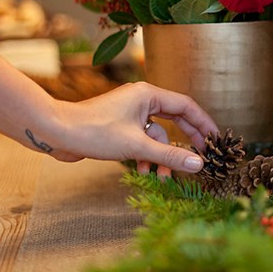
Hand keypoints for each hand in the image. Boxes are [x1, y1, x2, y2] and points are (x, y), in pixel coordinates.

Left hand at [43, 82, 217, 176]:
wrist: (56, 133)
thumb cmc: (94, 132)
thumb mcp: (136, 146)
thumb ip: (169, 156)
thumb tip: (198, 164)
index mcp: (148, 94)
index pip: (186, 106)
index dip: (204, 123)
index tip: (216, 140)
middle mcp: (142, 99)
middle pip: (175, 119)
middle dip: (185, 142)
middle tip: (201, 158)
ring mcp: (130, 113)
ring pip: (157, 135)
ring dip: (160, 156)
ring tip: (160, 177)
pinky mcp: (120, 126)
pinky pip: (142, 140)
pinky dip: (145, 156)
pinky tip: (142, 172)